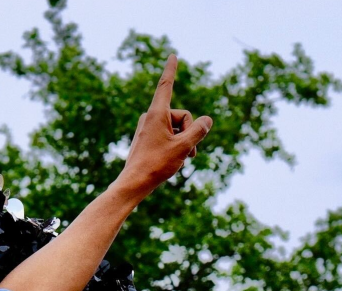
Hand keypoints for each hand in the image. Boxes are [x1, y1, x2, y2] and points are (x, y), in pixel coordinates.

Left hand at [114, 55, 212, 199]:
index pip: (166, 85)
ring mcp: (148, 128)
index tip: (172, 55)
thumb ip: (198, 131)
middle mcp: (150, 117)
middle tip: (188, 151)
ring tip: (181, 159)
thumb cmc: (156, 164)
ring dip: (184, 141)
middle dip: (189, 131)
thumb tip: (207, 120)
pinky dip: (175, 145)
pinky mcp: (148, 138)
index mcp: (157, 114)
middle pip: (181, 115)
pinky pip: (168, 135)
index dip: (171, 70)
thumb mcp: (183, 147)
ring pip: (176, 128)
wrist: (134, 183)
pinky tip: (173, 160)